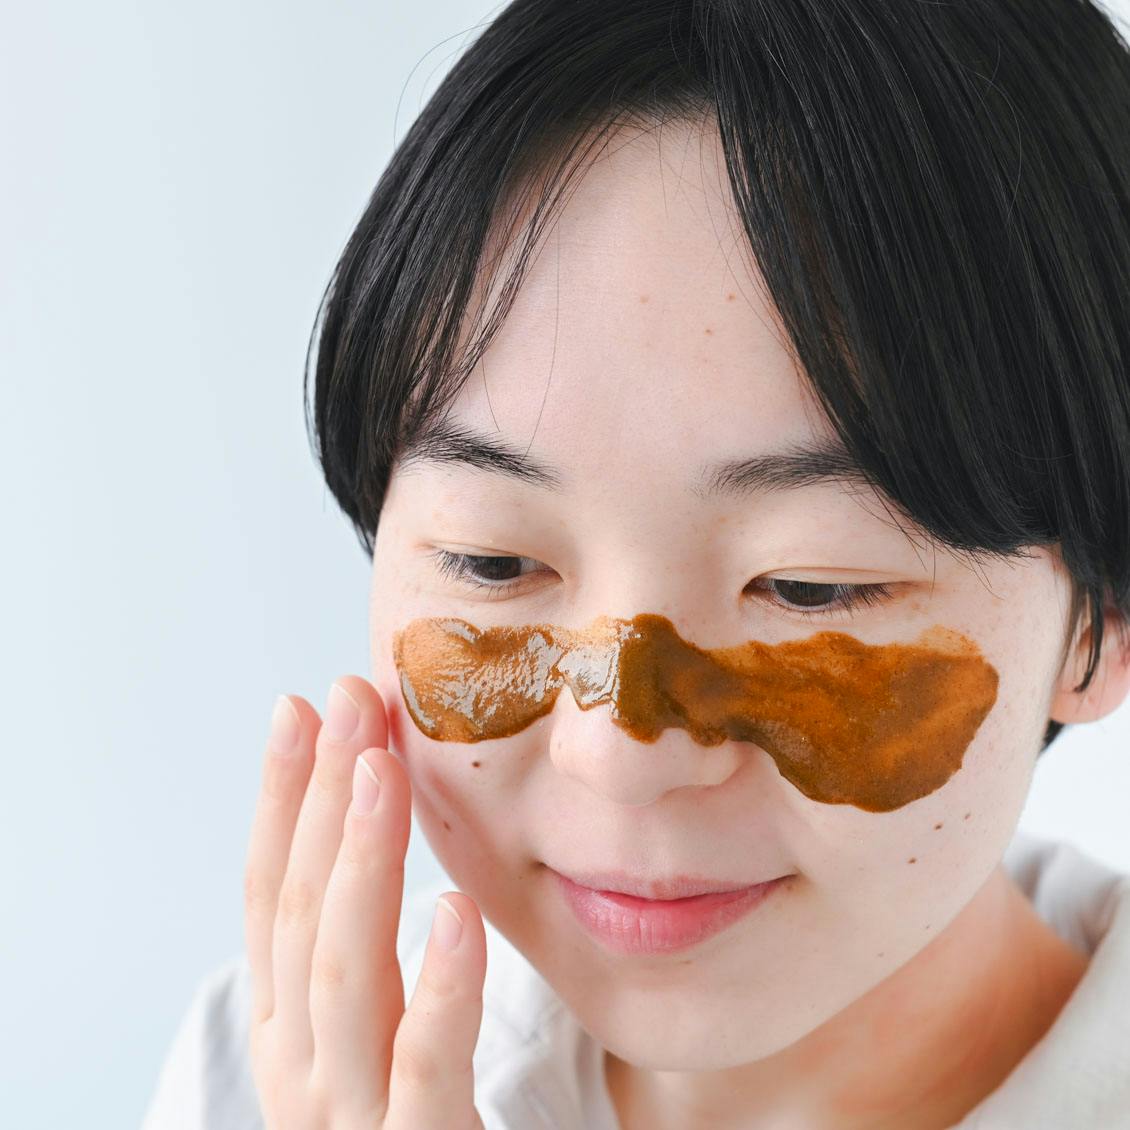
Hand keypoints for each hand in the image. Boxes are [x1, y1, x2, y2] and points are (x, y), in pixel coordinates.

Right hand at [243, 675, 487, 1128]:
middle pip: (299, 912)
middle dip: (322, 798)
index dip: (282, 797)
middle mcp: (300, 1064)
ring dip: (359, 864)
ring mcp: (349, 1113)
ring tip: (384, 772)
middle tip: (350, 701)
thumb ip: (364, 945)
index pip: (269, 893)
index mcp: (291, 1026)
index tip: (305, 708)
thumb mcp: (369, 1027)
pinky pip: (425, 1064)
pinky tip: (453, 911)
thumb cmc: (408, 1120)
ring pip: (342, 972)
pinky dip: (437, 986)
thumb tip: (370, 818)